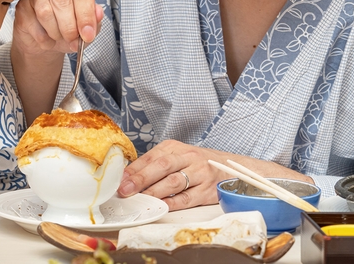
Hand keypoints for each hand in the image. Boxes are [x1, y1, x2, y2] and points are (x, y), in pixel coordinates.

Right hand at [12, 0, 103, 55]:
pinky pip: (32, 24)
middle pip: (61, 0)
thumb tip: (98, 14)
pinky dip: (43, 38)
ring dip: (55, 32)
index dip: (86, 16)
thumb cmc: (69, 29)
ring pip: (45, 12)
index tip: (87, 35)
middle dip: (69, 26)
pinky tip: (47, 39)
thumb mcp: (87, 29)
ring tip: (59, 38)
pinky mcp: (22, 6)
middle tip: (72, 40)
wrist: (47, 41)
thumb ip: (95, 21)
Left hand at [116, 140, 313, 210]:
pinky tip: (160, 207)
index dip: (134, 169)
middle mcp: (188, 156)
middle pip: (161, 166)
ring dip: (153, 192)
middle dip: (140, 179)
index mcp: (175, 147)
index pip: (150, 156)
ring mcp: (199, 173)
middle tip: (125, 190)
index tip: (119, 180)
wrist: (233, 169)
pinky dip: (172, 203)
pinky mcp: (208, 189)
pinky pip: (186, 198)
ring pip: (173, 182)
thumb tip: (127, 178)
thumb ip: (155, 166)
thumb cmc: (198, 164)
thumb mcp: (177, 157)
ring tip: (139, 200)